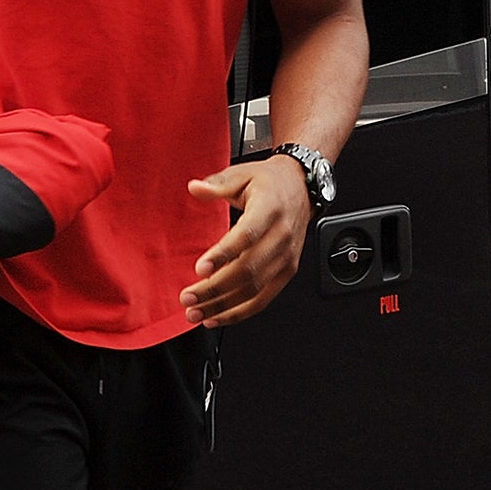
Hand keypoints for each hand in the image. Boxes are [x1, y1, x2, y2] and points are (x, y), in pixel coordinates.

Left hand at [182, 155, 310, 326]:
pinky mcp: (287, 271)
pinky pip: (263, 298)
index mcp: (270, 209)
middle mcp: (282, 236)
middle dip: (215, 289)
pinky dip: (240, 312)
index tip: (200, 269)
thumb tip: (195, 187)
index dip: (223, 255)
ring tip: (196, 313)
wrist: (302, 188)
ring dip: (223, 306)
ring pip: (254, 290)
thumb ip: (218, 183)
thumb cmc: (270, 182)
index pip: (246, 236)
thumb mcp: (242, 173)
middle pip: (248, 270)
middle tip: (188, 297)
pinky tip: (217, 317)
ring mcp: (286, 257)